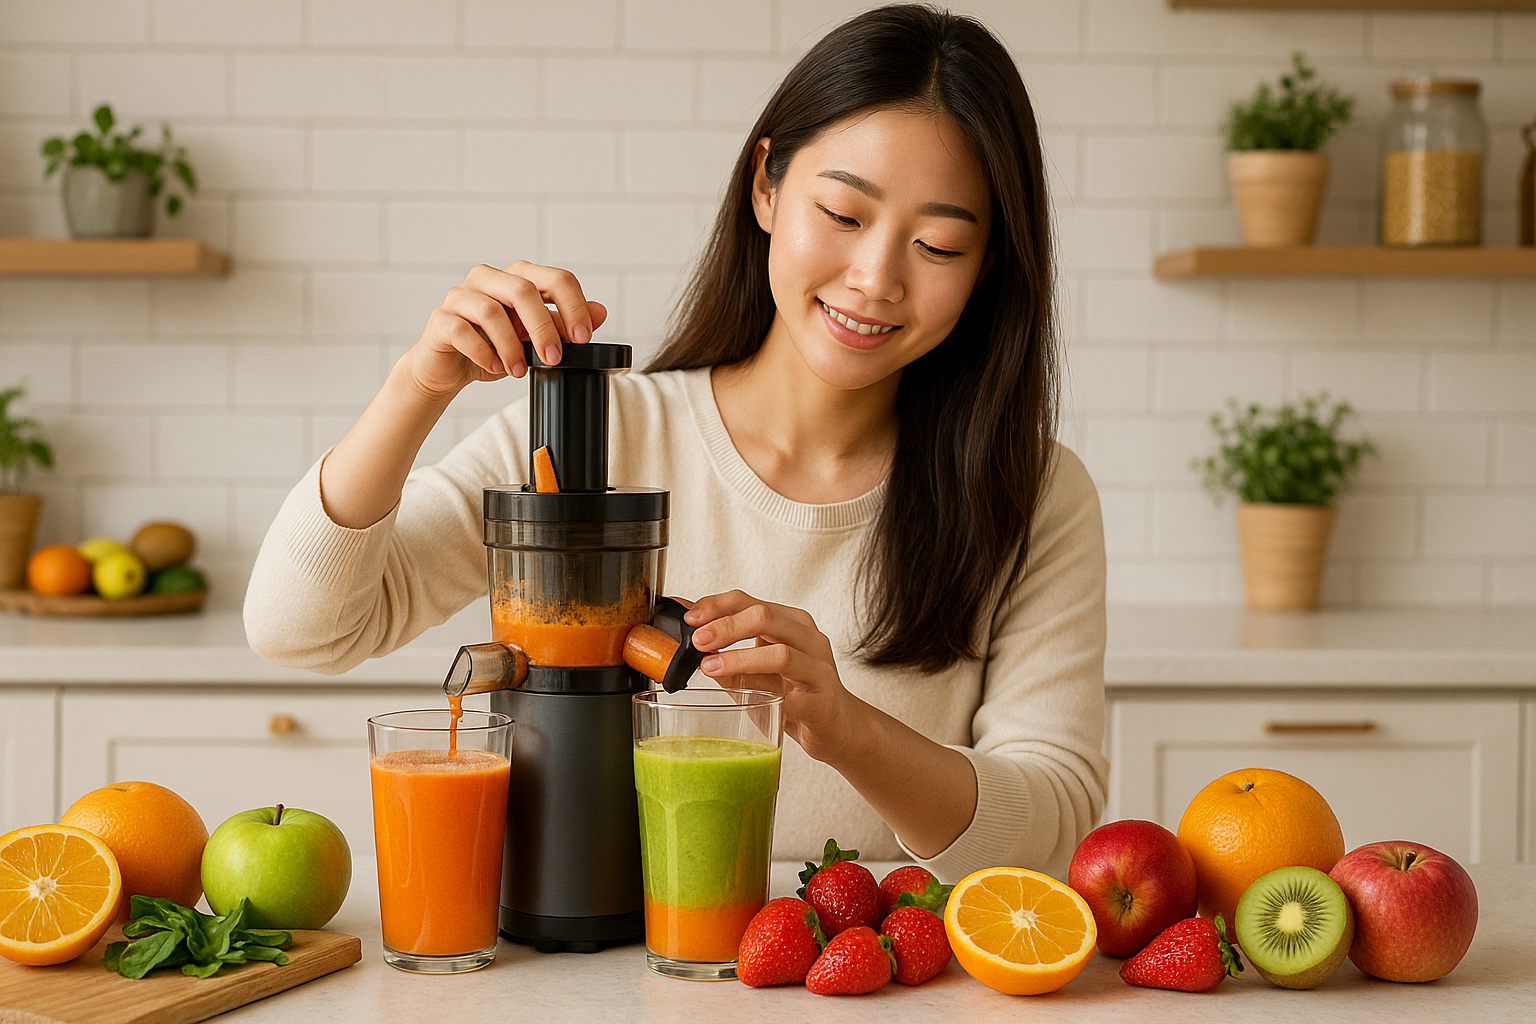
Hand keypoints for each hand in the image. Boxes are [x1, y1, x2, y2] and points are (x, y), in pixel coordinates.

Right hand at [407, 261, 607, 397]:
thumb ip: (563, 323)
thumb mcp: (534, 338)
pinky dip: (483, 352)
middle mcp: (487, 279)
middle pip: (522, 289)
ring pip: (491, 311)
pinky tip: (495, 367)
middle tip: (555, 358)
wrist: (449, 368)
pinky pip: (461, 330)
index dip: (573, 306)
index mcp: (516, 278)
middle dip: (543, 327)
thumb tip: (600, 312)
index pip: (554, 278)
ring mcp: (460, 296)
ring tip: (520, 370)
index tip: (583, 338)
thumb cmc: (493, 347)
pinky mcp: (440, 319)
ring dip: (511, 346)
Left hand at [685, 591, 860, 762]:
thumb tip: (687, 648)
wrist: (838, 726)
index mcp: (788, 623)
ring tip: (710, 668)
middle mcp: (806, 638)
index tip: (690, 618)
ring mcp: (817, 667)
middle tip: (698, 641)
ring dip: (739, 659)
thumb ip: (725, 658)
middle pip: (764, 617)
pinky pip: (794, 693)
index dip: (715, 605)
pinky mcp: (822, 699)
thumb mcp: (754, 673)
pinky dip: (767, 694)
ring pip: (780, 653)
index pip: (747, 601)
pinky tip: (747, 700)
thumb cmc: (794, 694)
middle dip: (725, 626)